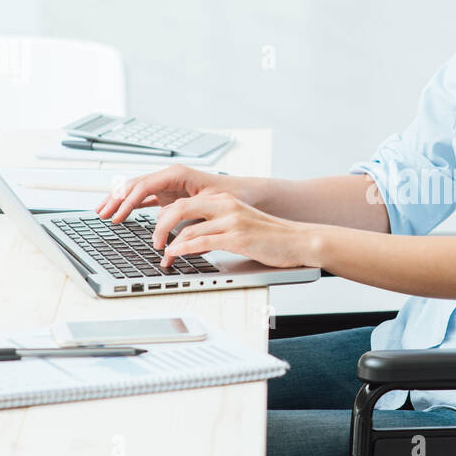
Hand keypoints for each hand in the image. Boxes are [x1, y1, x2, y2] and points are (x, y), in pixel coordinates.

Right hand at [96, 164, 246, 223]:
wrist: (244, 194)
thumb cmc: (231, 197)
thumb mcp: (210, 206)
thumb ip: (189, 216)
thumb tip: (168, 231)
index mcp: (177, 174)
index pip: (144, 186)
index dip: (128, 201)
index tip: (118, 216)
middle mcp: (169, 177)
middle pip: (134, 185)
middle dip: (116, 199)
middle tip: (101, 214)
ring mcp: (168, 186)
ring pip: (136, 191)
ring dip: (119, 201)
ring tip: (103, 213)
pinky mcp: (169, 195)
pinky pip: (144, 199)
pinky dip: (130, 205)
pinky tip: (119, 213)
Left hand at [150, 191, 317, 269]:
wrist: (300, 240)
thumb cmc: (271, 236)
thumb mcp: (241, 222)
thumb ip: (218, 225)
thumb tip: (190, 238)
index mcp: (224, 200)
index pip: (184, 202)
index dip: (165, 217)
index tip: (156, 231)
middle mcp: (226, 205)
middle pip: (180, 208)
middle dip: (160, 225)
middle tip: (154, 242)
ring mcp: (232, 220)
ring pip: (188, 227)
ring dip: (170, 243)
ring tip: (163, 255)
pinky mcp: (238, 237)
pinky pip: (203, 241)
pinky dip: (184, 249)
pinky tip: (175, 254)